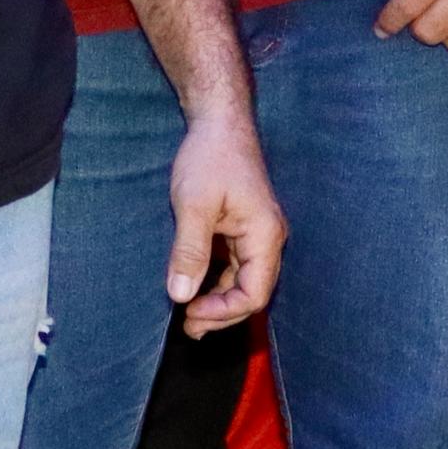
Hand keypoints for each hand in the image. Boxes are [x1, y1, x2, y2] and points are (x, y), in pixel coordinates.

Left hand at [166, 106, 283, 335]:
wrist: (218, 122)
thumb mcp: (194, 205)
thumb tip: (180, 295)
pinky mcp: (242, 230)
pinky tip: (192, 287)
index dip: (223, 312)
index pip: (254, 293)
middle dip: (220, 313)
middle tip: (186, 326)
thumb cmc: (210, 157)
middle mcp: (267, 240)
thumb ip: (190, 251)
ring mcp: (255, 235)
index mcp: (265, 236)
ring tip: (186, 314)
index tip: (189, 314)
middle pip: (251, 293)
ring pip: (242, 282)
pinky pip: (234, 267)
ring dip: (216, 301)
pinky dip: (215, 282)